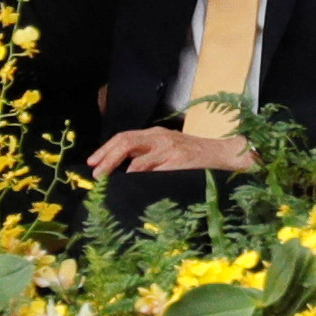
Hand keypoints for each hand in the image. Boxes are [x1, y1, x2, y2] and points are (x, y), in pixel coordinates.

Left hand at [89, 122, 257, 176]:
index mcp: (155, 134)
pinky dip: (137, 174)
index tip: (92, 163)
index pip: (124, 137)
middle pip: (125, 141)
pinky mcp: (177, 160)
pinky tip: (129, 180)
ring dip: (117, 166)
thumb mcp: (169, 150)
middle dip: (106, 156)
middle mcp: (159, 137)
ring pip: (135, 153)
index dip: (105, 149)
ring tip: (106, 179)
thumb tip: (122, 171)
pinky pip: (152, 167)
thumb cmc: (195, 157)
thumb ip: (149, 156)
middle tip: (95, 173)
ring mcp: (168, 148)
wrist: (222, 154)